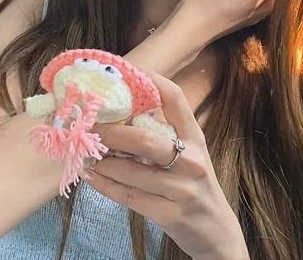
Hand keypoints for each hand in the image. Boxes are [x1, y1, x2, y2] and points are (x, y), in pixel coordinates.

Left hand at [81, 71, 248, 259]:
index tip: (128, 73)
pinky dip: (106, 186)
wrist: (216, 230)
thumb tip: (122, 113)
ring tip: (86, 153)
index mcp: (195, 137)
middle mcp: (191, 160)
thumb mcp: (189, 153)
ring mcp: (182, 189)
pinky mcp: (170, 214)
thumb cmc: (194, 183)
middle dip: (111, 132)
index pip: (176, 100)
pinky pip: (130, 197)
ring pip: (131, 171)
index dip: (152, 82)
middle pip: (143, 139)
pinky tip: (91, 177)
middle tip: (89, 125)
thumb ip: (164, 133)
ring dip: (102, 162)